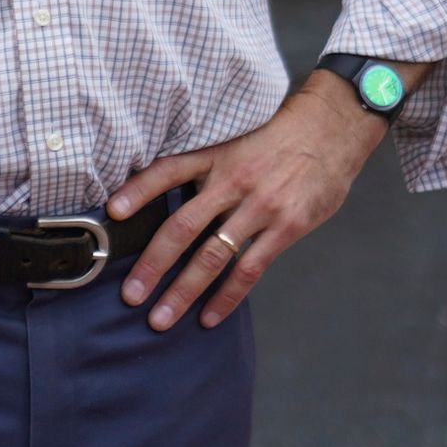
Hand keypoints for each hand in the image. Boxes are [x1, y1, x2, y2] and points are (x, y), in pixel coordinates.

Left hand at [103, 66, 400, 331]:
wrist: (333, 128)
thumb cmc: (280, 136)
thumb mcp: (238, 138)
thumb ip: (209, 168)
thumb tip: (170, 195)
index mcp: (216, 156)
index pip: (168, 171)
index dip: (138, 190)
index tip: (112, 212)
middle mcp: (233, 181)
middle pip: (182, 227)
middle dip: (152, 265)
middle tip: (130, 295)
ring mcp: (260, 206)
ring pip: (212, 257)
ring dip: (183, 292)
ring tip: (160, 319)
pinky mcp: (286, 227)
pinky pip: (249, 269)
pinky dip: (227, 297)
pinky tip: (209, 317)